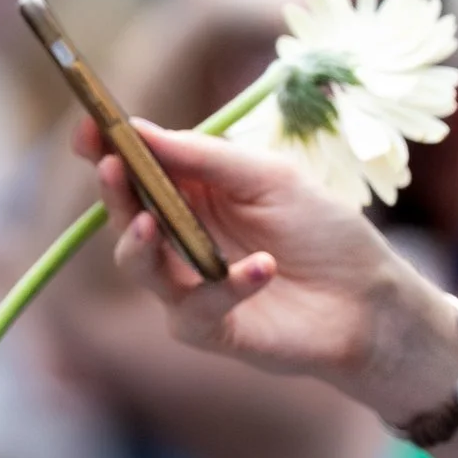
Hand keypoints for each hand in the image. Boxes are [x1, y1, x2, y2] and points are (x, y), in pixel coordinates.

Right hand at [78, 115, 441, 404]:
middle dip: (113, 190)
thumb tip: (139, 130)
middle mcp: (181, 237)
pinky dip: (229, 285)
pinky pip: (196, 308)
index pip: (140, 167)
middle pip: (126, 212)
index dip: (108, 148)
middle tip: (111, 168)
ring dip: (139, 244)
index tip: (87, 128)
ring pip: (138, 265)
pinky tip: (263, 267)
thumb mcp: (272, 177)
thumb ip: (209, 157)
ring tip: (149, 222)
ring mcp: (189, 285)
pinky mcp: (207, 329)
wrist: (370, 299)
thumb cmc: (323, 229)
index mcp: (195, 192)